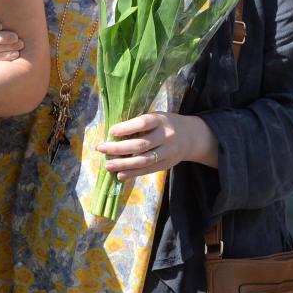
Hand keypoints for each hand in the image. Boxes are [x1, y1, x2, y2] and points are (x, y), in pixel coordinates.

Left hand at [97, 113, 217, 179]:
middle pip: (140, 145)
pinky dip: (133, 174)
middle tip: (101, 148)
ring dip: (123, 164)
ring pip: (143, 160)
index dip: (126, 128)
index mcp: (160, 120)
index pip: (142, 123)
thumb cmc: (165, 124)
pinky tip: (120, 175)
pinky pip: (147, 170)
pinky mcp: (166, 164)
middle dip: (118, 148)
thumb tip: (113, 135)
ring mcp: (167, 152)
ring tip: (107, 165)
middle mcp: (165, 136)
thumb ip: (139, 124)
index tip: (111, 131)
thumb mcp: (156, 117)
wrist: (191, 137)